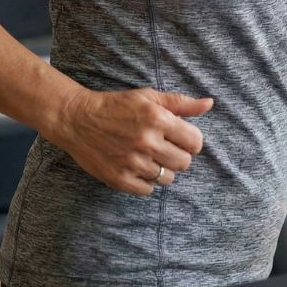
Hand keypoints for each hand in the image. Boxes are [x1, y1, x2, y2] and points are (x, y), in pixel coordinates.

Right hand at [51, 86, 213, 194]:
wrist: (77, 119)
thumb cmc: (116, 105)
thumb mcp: (149, 97)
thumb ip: (181, 103)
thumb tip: (209, 104)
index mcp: (158, 119)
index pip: (195, 142)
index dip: (191, 140)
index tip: (181, 137)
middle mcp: (147, 142)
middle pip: (184, 163)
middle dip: (179, 155)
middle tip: (165, 147)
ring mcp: (133, 163)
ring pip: (167, 178)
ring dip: (163, 168)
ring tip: (149, 156)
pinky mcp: (119, 179)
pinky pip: (148, 190)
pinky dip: (147, 181)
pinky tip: (138, 167)